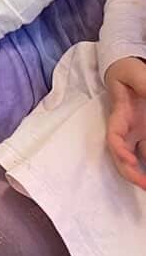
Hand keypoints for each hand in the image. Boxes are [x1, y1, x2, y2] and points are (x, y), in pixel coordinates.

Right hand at [105, 57, 145, 189]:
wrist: (129, 70)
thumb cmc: (128, 71)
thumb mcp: (136, 74)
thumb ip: (143, 84)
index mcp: (120, 115)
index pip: (114, 137)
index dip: (119, 151)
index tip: (129, 160)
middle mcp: (127, 129)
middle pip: (121, 156)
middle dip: (130, 173)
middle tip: (144, 185)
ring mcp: (137, 133)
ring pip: (135, 159)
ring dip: (140, 173)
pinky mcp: (145, 135)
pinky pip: (145, 152)